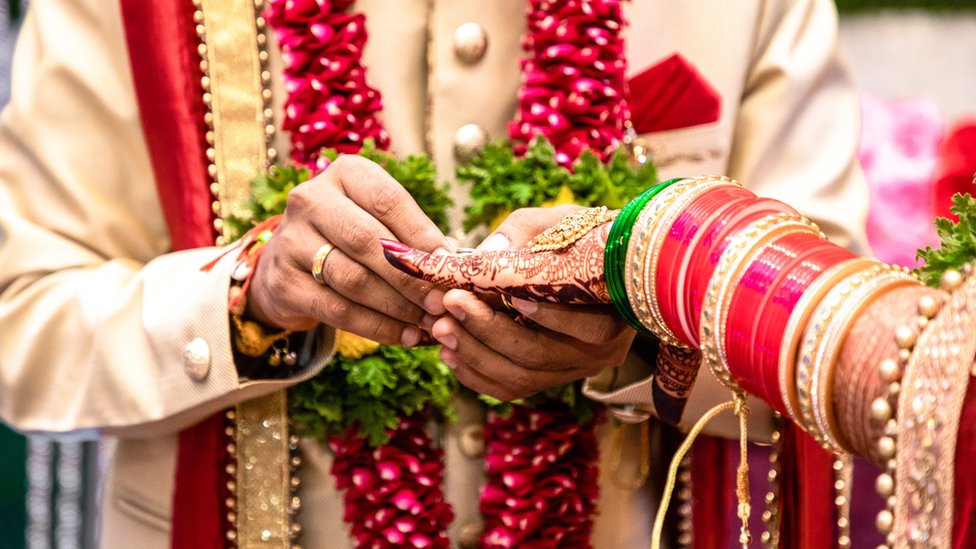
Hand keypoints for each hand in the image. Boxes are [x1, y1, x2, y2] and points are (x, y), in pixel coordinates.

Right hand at [248, 155, 450, 345]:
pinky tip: (405, 336)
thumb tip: (455, 263)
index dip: (422, 234)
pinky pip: (337, 310)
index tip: (451, 266)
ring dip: (397, 306)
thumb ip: (416, 238)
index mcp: (345, 174)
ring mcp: (291, 241)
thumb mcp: (382, 223)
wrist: (291, 266)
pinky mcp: (283, 283)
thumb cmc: (353, 239)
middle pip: (368, 240)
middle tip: (442, 302)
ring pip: (353, 279)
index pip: (388, 200)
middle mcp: (311, 200)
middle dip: (411, 276)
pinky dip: (377, 327)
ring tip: (428, 323)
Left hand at [387, 206, 633, 400]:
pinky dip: (474, 373)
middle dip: (489, 330)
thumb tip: (486, 254)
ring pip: (520, 378)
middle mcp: (599, 353)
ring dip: (474, 353)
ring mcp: (572, 370)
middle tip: (450, 302)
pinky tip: (448, 351)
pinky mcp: (546, 379)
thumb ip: (527, 231)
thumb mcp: (565, 221)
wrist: (599, 266)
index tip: (508, 293)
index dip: (548, 315)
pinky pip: (508, 388)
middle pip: (540, 355)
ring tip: (440, 327)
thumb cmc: (585, 236)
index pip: (587, 326)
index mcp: (617, 314)